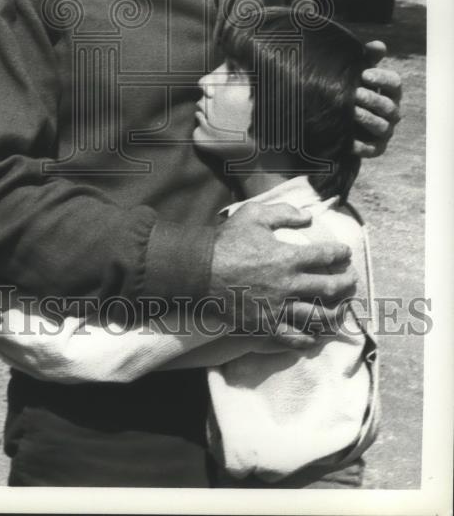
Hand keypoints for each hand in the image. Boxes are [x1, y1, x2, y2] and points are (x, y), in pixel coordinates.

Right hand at [209, 202, 356, 346]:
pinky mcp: (265, 325)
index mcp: (288, 258)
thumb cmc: (226, 242)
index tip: (346, 253)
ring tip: (343, 311)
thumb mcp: (253, 215)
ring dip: (335, 313)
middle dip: (346, 284)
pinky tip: (315, 336)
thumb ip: (283, 213)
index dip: (340, 254)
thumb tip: (308, 215)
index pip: (325, 256)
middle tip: (352, 281)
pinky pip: (292, 337)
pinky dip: (307, 338)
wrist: (199, 271)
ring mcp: (278, 308)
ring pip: (317, 316)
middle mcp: (289, 285)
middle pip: (328, 288)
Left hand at [354, 40, 401, 157]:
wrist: (341, 118)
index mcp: (390, 92)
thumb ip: (367, 58)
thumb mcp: (359, 73)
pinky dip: (361, 146)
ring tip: (351, 111)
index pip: (394, 83)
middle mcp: (391, 112)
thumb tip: (378, 45)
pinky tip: (349, 141)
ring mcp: (384, 130)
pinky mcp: (374, 148)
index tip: (364, 74)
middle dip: (372, 99)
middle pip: (388, 105)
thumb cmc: (354, 89)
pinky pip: (371, 149)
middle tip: (355, 93)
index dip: (381, 78)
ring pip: (382, 126)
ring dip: (367, 118)